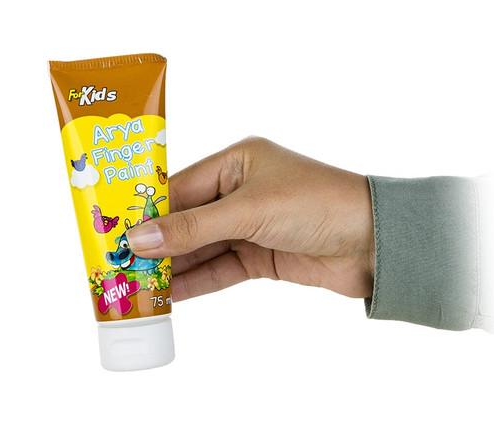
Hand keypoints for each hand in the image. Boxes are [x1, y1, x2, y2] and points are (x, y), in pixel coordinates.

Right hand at [126, 136, 374, 300]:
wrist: (378, 243)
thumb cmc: (318, 205)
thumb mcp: (248, 211)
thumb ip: (193, 228)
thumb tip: (138, 238)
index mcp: (236, 162)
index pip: (179, 187)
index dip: (147, 212)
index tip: (115, 232)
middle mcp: (240, 190)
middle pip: (187, 220)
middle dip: (156, 243)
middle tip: (119, 264)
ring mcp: (251, 225)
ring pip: (201, 247)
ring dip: (173, 266)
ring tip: (138, 284)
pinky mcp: (262, 256)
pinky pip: (221, 268)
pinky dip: (198, 281)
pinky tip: (171, 294)